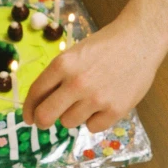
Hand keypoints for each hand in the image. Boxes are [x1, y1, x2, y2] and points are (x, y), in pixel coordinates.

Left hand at [23, 15, 161, 132]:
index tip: (28, 117)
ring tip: (85, 101)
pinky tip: (102, 105)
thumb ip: (58, 76)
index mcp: (62, 65)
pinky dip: (94, 119)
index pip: (36, 93)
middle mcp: (76, 83)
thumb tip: (41, 102)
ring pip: (68, 123)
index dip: (28, 109)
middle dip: (42, 121)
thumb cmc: (105, 45)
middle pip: (46, 116)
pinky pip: (92, 127)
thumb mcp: (74, 54)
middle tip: (45, 122)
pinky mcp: (115, 110)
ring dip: (72, 116)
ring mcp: (96, 98)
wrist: (139, 40)